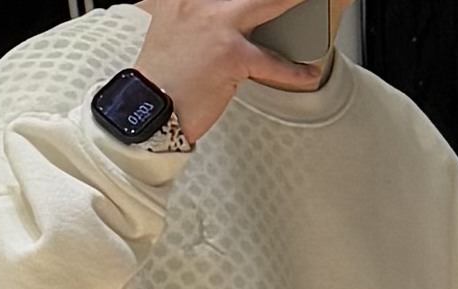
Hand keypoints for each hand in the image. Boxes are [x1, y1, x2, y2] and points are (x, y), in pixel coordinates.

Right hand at [135, 0, 326, 145]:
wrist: (148, 109)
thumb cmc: (159, 78)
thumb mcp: (166, 29)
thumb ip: (187, 13)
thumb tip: (202, 11)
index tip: (254, 0)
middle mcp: (200, 3)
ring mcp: (218, 26)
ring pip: (268, 5)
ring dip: (292, 3)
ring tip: (309, 3)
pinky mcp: (231, 57)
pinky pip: (272, 63)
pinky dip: (294, 70)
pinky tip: (309, 72)